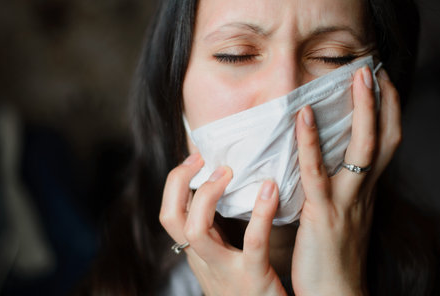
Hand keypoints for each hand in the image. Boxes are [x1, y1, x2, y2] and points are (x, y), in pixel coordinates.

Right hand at [159, 156, 286, 295]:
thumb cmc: (252, 290)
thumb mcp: (225, 262)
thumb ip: (218, 233)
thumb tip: (218, 192)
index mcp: (199, 253)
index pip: (169, 214)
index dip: (175, 183)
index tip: (196, 158)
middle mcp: (205, 261)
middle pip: (171, 219)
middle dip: (179, 182)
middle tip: (202, 158)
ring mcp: (226, 271)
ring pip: (196, 230)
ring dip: (209, 194)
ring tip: (228, 171)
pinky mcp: (253, 278)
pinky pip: (252, 243)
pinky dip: (260, 213)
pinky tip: (270, 189)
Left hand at [291, 67, 400, 294]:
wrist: (335, 294)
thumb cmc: (332, 254)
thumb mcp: (341, 213)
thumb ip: (335, 185)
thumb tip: (319, 157)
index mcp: (366, 189)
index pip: (387, 142)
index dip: (388, 109)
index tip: (379, 79)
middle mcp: (364, 190)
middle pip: (384, 138)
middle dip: (381, 101)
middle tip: (371, 68)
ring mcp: (347, 201)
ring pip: (363, 149)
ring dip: (362, 110)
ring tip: (354, 76)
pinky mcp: (325, 213)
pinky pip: (318, 173)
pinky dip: (311, 143)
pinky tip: (304, 116)